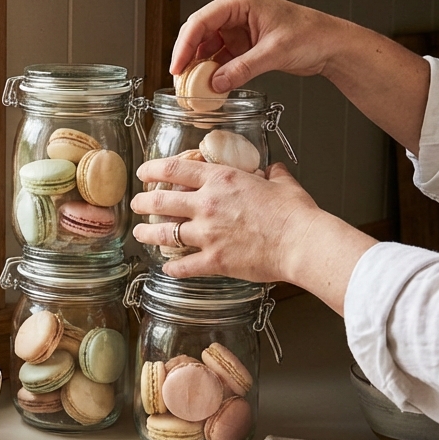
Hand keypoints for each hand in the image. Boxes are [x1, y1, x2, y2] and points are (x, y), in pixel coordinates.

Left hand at [131, 158, 377, 314]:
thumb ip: (271, 174)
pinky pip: (184, 267)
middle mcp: (207, 205)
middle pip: (161, 201)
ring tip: (140, 234)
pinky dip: (173, 269)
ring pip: (165, 233)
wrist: (301, 242)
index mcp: (221, 181)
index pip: (175, 170)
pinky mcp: (213, 260)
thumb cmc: (295, 214)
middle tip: (136, 204)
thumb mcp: (282, 183)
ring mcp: (207, 234)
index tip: (144, 172)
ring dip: (147, 234)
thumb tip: (272, 170)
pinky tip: (167, 270)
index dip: (153, 169)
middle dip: (143, 203)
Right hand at [172, 0, 346, 91]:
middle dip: (188, 58)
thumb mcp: (274, 52)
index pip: (201, 21)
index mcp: (239, 1)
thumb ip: (242, 69)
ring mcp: (237, 29)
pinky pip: (220, 58)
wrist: (329, 45)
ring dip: (200, 67)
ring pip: (207, 48)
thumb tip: (215, 84)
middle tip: (180, 81)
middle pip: (198, 34)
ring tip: (193, 87)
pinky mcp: (242, 44)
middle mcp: (234, 12)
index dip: (184, 45)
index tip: (177, 67)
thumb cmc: (310, 34)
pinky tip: (210, 86)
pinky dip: (214, 72)